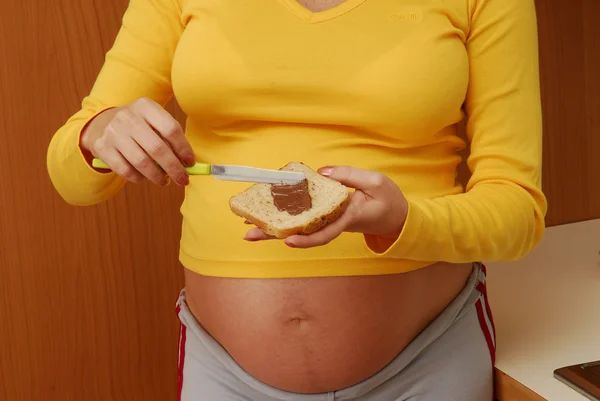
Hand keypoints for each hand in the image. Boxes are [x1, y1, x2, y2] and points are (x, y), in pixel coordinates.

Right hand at [80, 97, 194, 185]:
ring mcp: (113, 132)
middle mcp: (127, 117)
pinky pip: (125, 170)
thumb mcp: (153, 121)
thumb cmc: (139, 126)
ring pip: (141, 162)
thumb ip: (170, 138)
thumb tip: (188, 164)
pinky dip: (139, 178)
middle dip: (173, 168)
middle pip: (157, 148)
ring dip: (157, 176)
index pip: (171, 129)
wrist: (103, 123)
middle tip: (182, 179)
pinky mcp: (102, 147)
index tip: (190, 163)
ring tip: (165, 180)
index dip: (183, 149)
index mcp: (145, 106)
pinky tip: (145, 178)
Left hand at [244, 166, 408, 248]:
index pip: (326, 231)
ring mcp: (328, 221)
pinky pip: (304, 220)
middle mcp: (334, 222)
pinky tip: (267, 215)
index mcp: (348, 217)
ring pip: (299, 228)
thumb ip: (349, 175)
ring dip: (273, 229)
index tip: (288, 240)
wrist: (395, 216)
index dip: (307, 238)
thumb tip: (321, 172)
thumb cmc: (388, 199)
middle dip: (274, 235)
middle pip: (301, 233)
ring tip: (248, 228)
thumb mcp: (375, 181)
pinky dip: (285, 218)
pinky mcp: (326, 217)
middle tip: (248, 237)